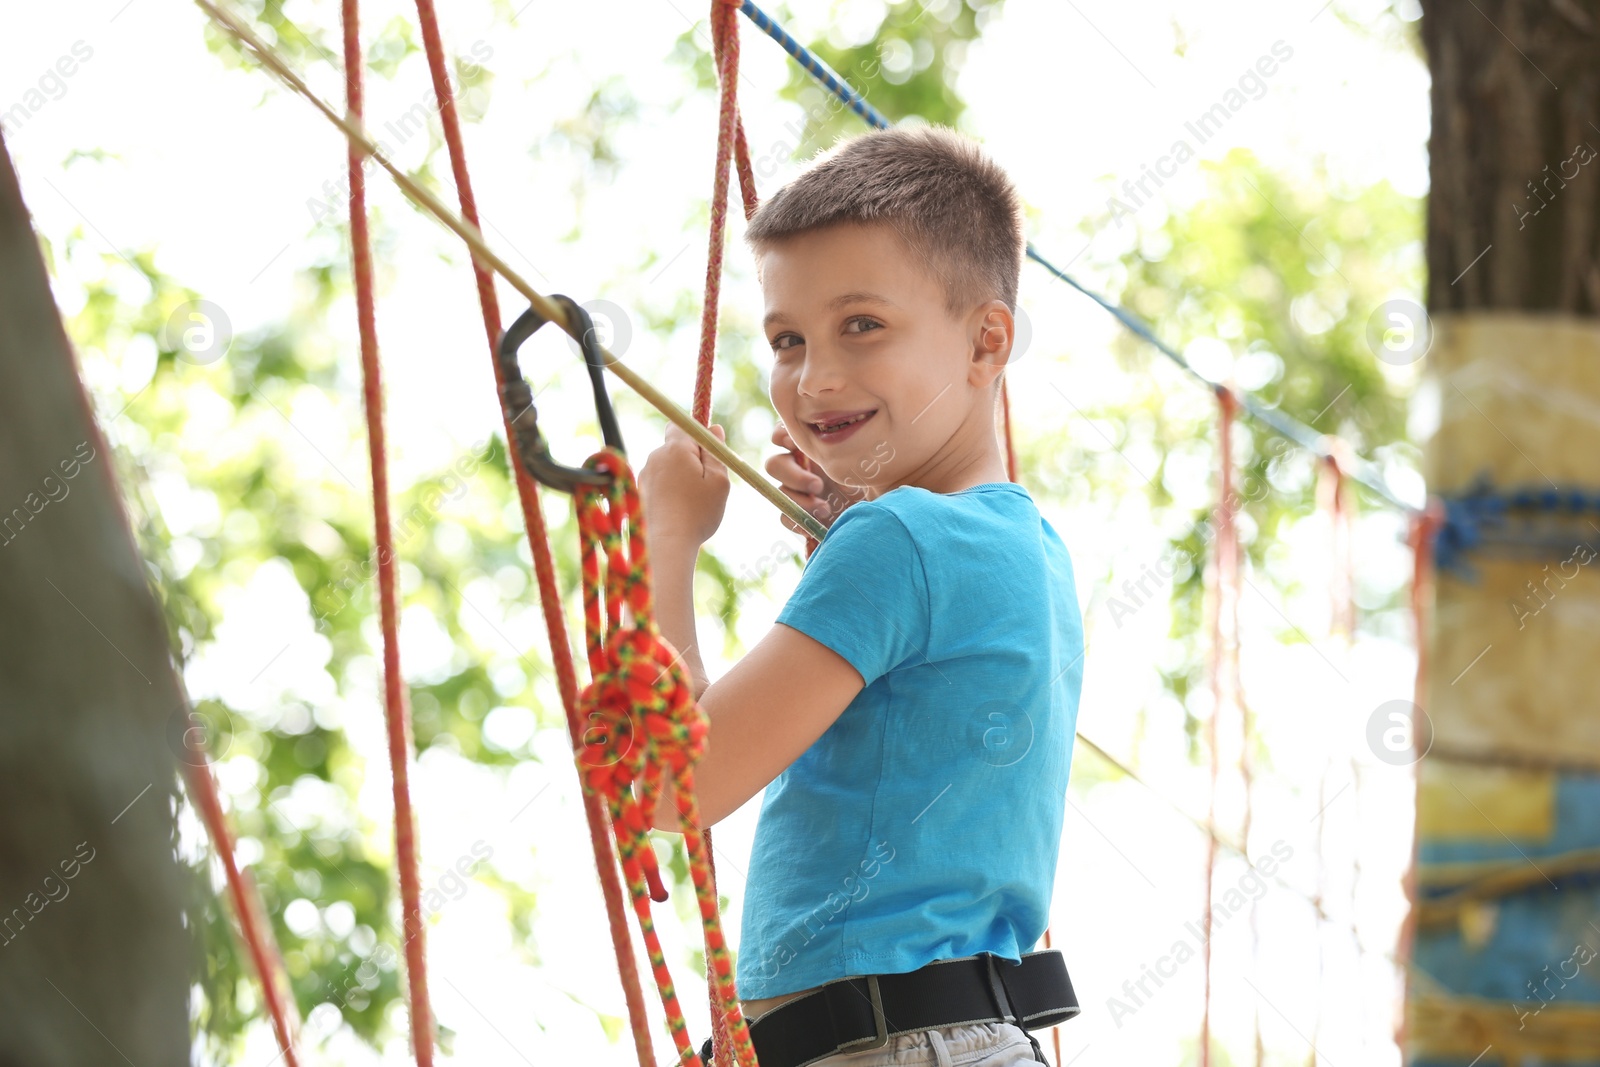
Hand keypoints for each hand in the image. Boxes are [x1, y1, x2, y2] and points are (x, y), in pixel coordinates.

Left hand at [638, 422, 729, 547]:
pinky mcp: (640, 491)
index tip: (708, 454)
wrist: (667, 544)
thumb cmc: (698, 512)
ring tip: (691, 502)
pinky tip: (678, 510)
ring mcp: (645, 474)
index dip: (698, 435)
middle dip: (691, 458)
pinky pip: (659, 482)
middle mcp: (655, 456)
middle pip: (675, 446)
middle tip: (705, 483)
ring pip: (667, 466)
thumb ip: (715, 451)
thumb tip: (714, 428)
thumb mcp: (719, 481)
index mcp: (675, 449)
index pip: (682, 424)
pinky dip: (670, 490)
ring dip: (680, 476)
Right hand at [765, 421, 865, 536]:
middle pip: (774, 465)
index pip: (782, 435)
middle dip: (793, 475)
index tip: (793, 444)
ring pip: (781, 493)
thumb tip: (823, 436)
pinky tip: (816, 525)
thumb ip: (843, 445)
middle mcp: (800, 466)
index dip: (781, 437)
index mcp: (810, 446)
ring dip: (800, 502)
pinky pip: (786, 517)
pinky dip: (798, 522)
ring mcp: (798, 492)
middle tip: (818, 486)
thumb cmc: (874, 477)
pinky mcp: (800, 515)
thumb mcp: (862, 457)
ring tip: (827, 510)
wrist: (881, 511)